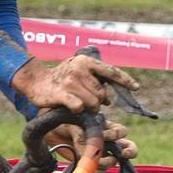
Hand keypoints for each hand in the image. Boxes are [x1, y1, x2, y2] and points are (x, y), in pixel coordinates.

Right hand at [10, 52, 138, 114]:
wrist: (36, 81)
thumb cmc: (62, 79)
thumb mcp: (79, 73)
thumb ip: (95, 81)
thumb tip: (110, 98)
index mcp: (86, 62)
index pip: (111, 71)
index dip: (125, 80)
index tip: (136, 88)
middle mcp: (79, 69)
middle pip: (102, 94)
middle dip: (98, 101)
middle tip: (87, 100)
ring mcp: (70, 81)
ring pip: (93, 103)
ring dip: (88, 108)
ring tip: (78, 103)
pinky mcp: (61, 94)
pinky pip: (80, 107)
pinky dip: (79, 110)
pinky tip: (73, 107)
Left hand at [46, 119, 134, 170]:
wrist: (51, 130)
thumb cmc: (64, 121)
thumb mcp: (75, 123)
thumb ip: (83, 135)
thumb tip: (86, 152)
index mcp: (106, 127)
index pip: (121, 132)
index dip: (116, 135)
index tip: (106, 135)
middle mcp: (107, 141)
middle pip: (128, 148)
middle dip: (129, 151)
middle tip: (123, 153)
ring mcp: (100, 153)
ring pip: (114, 162)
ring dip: (107, 162)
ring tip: (97, 160)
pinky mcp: (90, 164)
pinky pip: (100, 171)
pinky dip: (96, 170)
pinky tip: (89, 166)